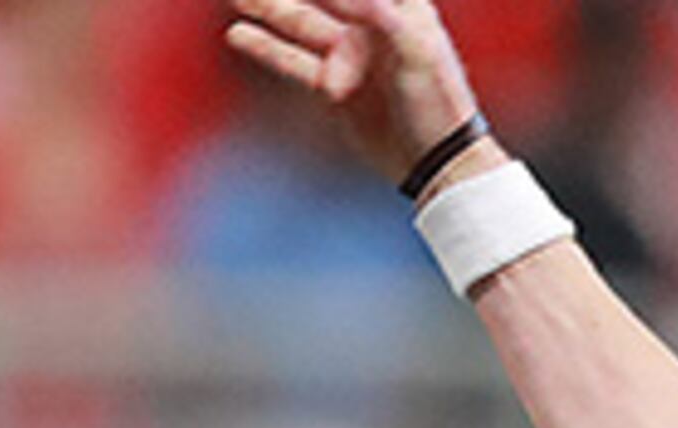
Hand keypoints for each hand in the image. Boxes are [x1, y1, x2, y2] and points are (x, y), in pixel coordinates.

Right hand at [225, 0, 483, 188]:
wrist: (436, 161)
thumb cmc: (439, 102)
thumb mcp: (415, 52)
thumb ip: (378, 19)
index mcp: (401, 5)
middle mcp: (371, 23)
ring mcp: (349, 55)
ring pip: (300, 23)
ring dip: (269, 7)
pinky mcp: (332, 86)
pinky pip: (293, 61)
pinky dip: (267, 48)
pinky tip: (238, 33)